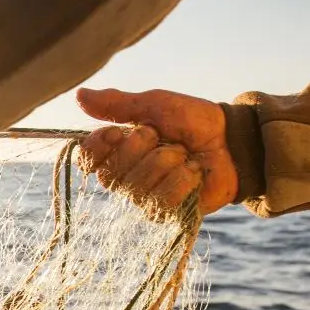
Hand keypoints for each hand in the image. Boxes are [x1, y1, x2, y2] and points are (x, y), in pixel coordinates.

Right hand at [75, 87, 237, 215]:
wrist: (231, 138)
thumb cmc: (191, 120)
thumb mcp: (154, 105)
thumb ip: (118, 104)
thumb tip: (78, 96)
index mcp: (118, 151)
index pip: (87, 159)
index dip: (100, 146)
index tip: (118, 131)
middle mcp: (126, 178)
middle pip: (113, 175)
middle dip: (143, 149)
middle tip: (164, 137)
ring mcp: (145, 198)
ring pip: (139, 187)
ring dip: (168, 163)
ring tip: (184, 154)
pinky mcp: (167, 213)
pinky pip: (163, 201)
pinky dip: (183, 180)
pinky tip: (194, 172)